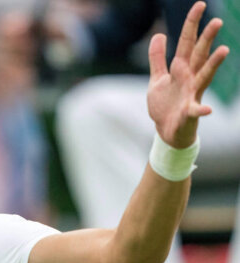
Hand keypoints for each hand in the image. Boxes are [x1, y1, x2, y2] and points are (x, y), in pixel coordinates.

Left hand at [147, 1, 228, 148]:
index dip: (191, 25)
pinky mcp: (188, 113)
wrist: (167, 131)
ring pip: (204, 77)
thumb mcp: (157, 78)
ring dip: (213, 64)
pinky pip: (196, 111)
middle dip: (207, 38)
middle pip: (199, 55)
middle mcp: (190, 79)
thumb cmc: (165, 104)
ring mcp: (191, 95)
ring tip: (224, 51)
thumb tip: (159, 34)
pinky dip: (201, 110)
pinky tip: (207, 110)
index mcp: (181, 69)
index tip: (199, 5)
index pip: (187, 43)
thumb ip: (157, 58)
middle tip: (217, 21)